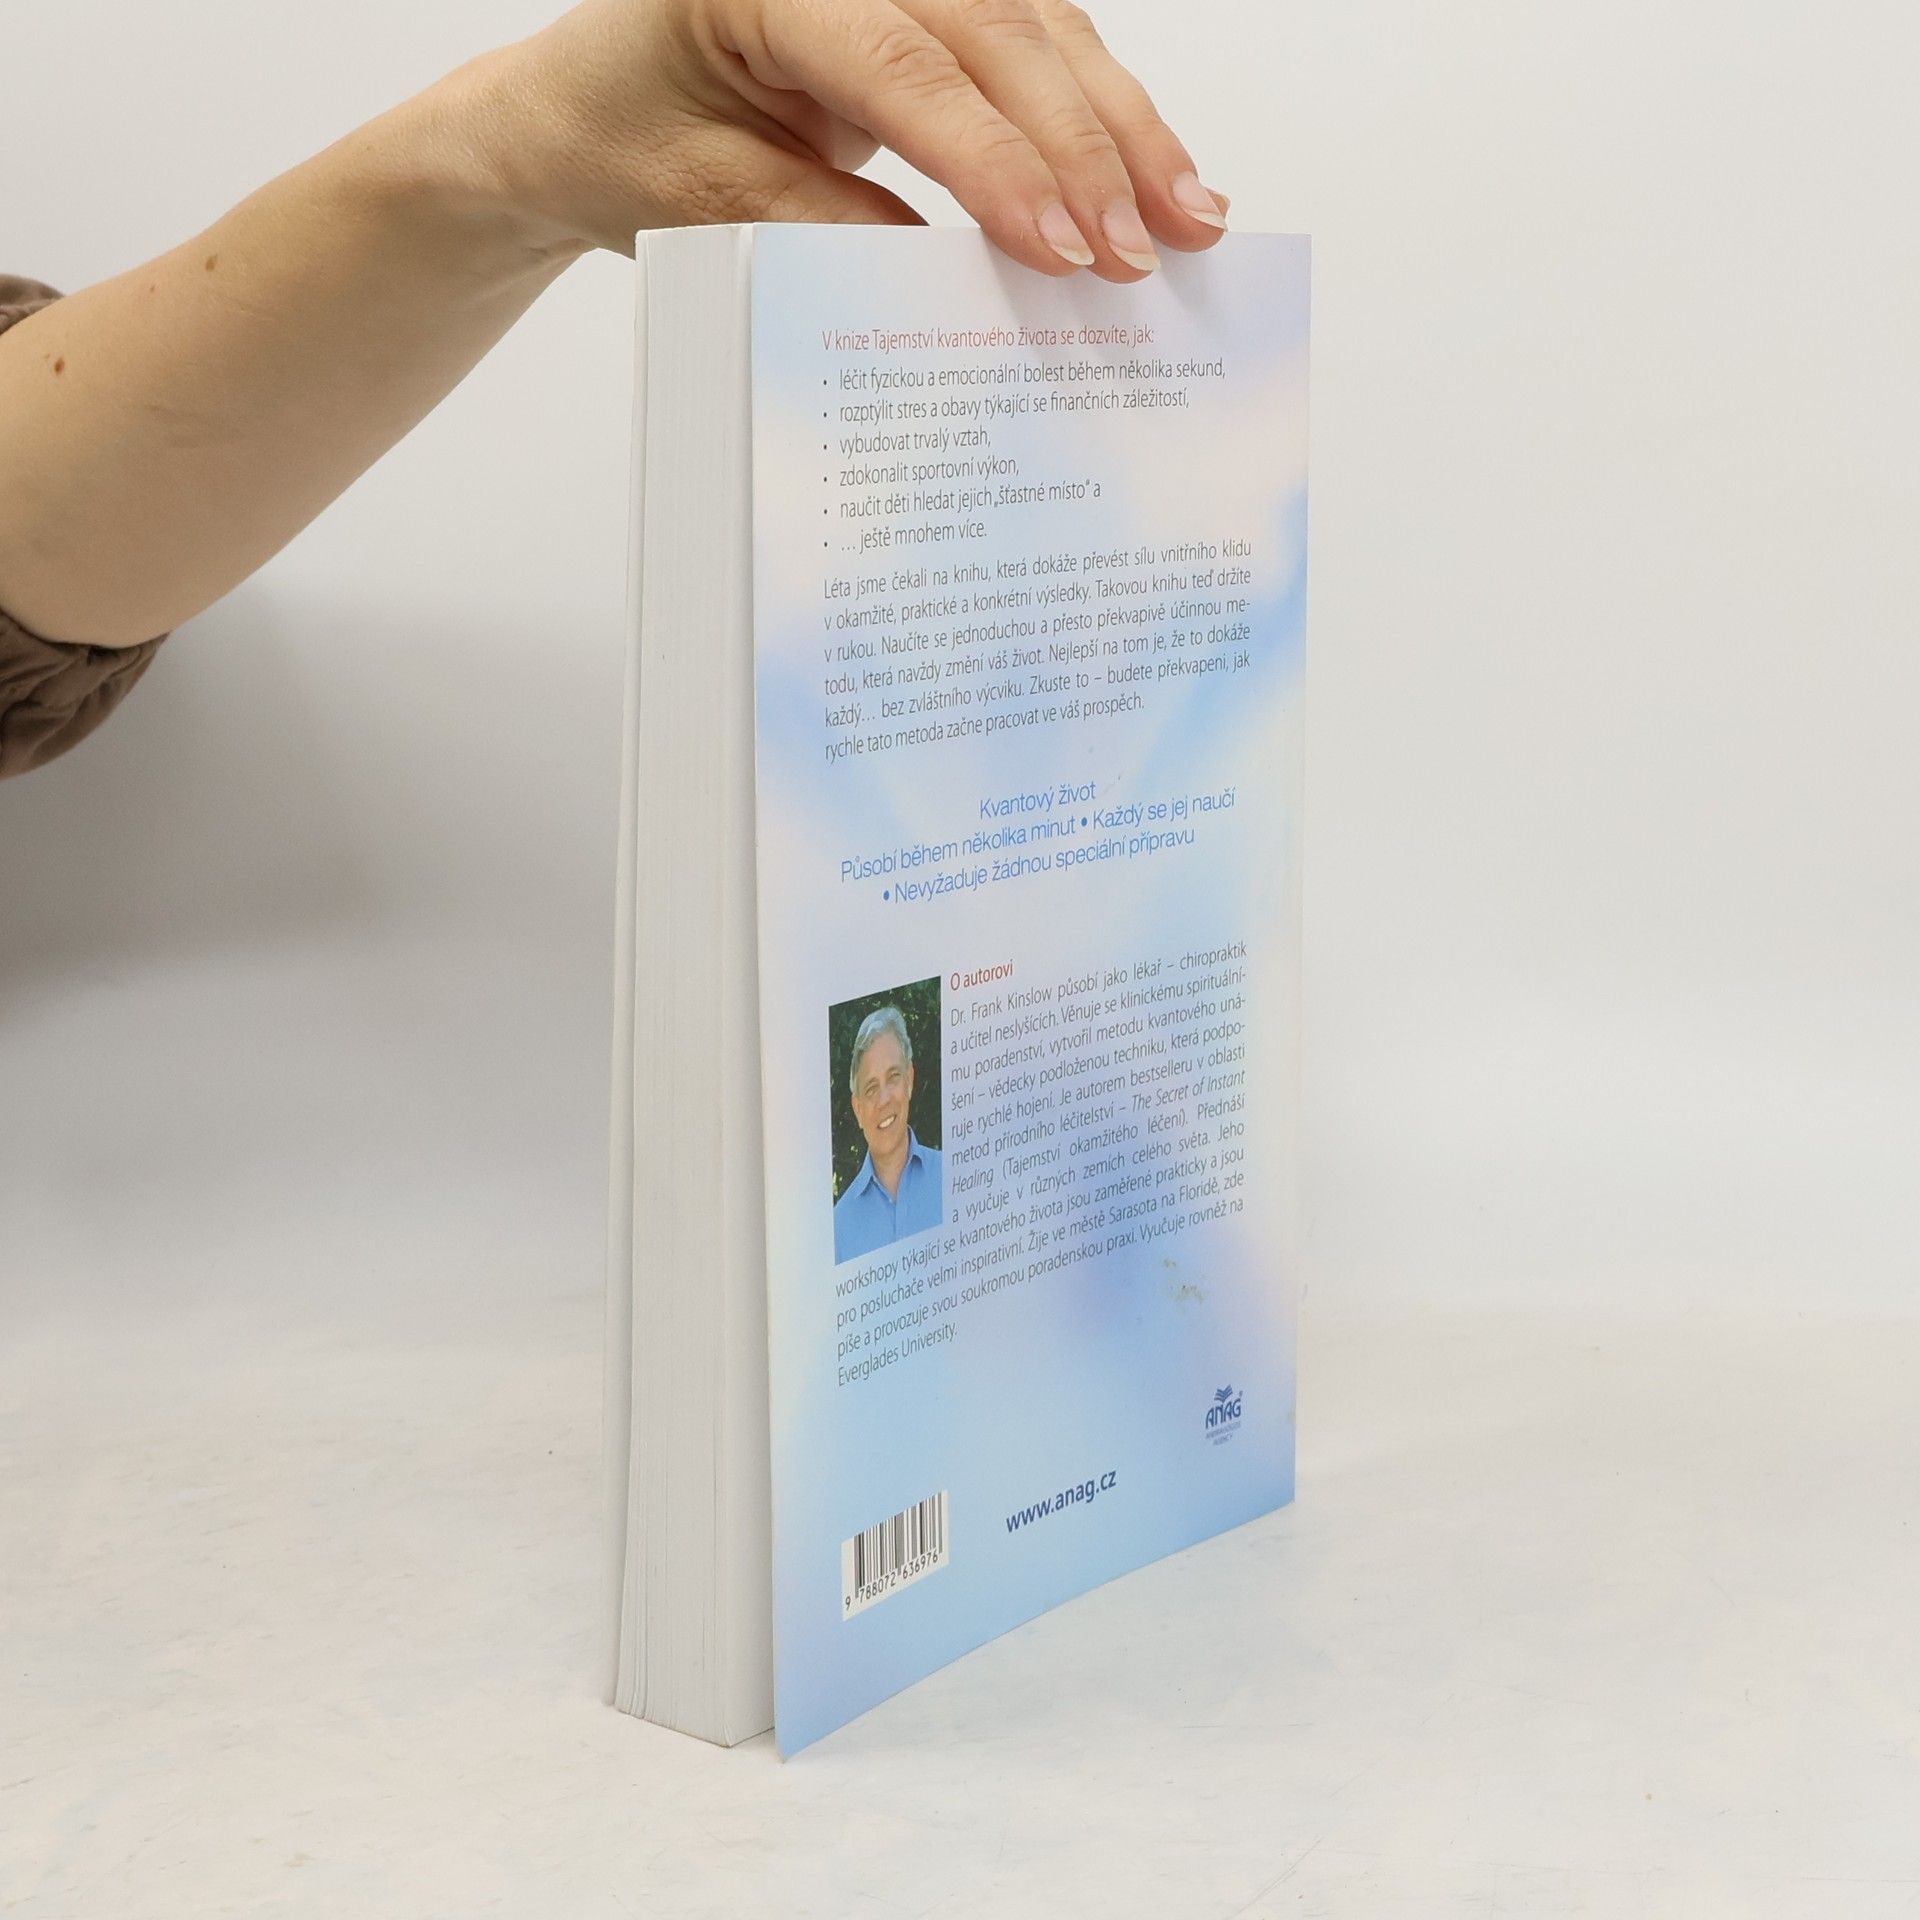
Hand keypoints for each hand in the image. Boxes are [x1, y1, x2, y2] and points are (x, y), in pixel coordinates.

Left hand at [459, 0, 1228, 278]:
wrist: (582, 108)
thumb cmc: (620, 138)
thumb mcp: (697, 199)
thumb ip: (814, 225)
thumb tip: (942, 274)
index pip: (906, 65)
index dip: (997, 161)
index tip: (1063, 249)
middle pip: (1000, 35)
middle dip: (1089, 149)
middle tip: (1150, 249)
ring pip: (1039, 30)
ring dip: (1121, 127)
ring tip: (1190, 217)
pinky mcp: (930, 5)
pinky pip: (1035, 45)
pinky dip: (1099, 113)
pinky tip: (1153, 174)